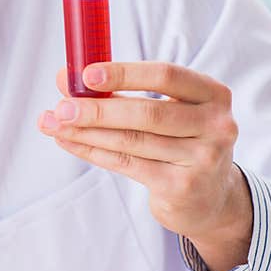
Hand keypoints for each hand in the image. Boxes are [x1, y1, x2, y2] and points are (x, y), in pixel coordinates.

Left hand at [38, 61, 252, 270]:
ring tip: (55, 124)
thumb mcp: (162, 111)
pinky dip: (92, 152)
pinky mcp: (182, 186)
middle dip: (97, 109)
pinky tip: (69, 142)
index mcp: (212, 94)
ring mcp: (202, 158)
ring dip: (86, 132)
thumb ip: (117, 93)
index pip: (166, 75)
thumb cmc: (179, 142)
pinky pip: (126, 164)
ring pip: (131, 141)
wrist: (209, 197)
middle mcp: (216, 125)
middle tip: (61, 106)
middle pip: (147, 113)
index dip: (124, 73)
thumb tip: (65, 78)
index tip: (85, 74)